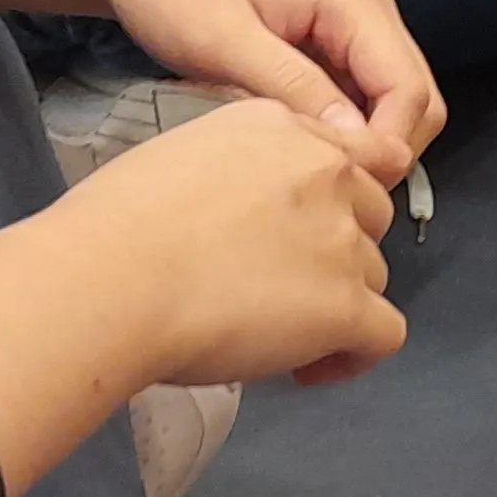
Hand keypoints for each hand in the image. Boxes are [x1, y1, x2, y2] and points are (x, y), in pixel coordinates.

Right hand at [85, 100, 406, 386]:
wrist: (111, 278)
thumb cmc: (113, 227)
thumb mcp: (178, 154)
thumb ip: (235, 169)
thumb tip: (241, 213)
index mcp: (279, 127)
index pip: (344, 156)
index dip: (327, 199)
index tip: (295, 232)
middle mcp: (323, 171)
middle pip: (370, 214)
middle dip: (336, 251)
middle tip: (281, 287)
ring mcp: (341, 238)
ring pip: (374, 275)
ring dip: (337, 304)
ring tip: (277, 335)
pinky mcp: (346, 305)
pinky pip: (385, 335)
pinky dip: (354, 356)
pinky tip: (308, 370)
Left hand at [92, 0, 443, 172]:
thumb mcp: (223, 40)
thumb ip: (293, 86)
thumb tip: (357, 145)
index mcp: (353, 0)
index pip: (408, 89)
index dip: (389, 147)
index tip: (345, 191)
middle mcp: (369, 10)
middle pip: (416, 98)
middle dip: (387, 150)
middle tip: (330, 194)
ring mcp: (353, 24)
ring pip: (393, 101)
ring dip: (368, 143)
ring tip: (314, 178)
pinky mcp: (331, 41)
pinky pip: (361, 95)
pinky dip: (347, 129)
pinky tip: (304, 151)